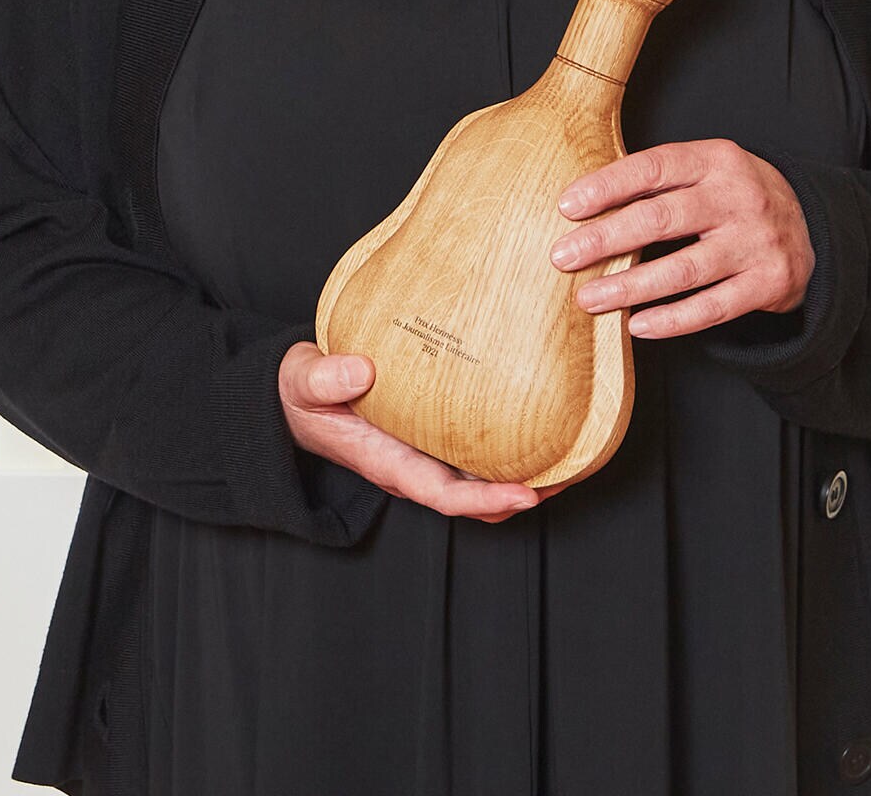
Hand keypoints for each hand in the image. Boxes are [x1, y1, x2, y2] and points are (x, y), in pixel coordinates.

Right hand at [278, 340, 569, 520]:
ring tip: (572, 451)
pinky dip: (511, 443)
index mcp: (389, 463)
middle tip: (572, 471)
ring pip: (484, 475)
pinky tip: (538, 420)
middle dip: (526, 492)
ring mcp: (426, 451)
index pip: (446, 495)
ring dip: (526, 471)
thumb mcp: (304, 380)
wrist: (298, 393)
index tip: (528, 493)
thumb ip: (324, 378)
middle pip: (479, 495)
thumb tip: (359, 370)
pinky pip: (478, 447)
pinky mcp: (433, 432)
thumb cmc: (302, 392)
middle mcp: (415, 465)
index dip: (488, 501)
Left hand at [548, 138, 814, 337]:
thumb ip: (658, 180)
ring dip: (629, 287)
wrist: (811, 227)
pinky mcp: (769, 283)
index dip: (608, 186)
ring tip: (588, 298)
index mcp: (717, 159)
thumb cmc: (733, 196)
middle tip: (563, 257)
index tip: (567, 207)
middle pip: (662, 218)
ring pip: (683, 270)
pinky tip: (636, 325)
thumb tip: (583, 202)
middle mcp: (740, 197)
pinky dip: (672, 320)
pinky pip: (712, 308)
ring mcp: (756, 242)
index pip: (654, 166)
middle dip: (606, 238)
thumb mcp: (706, 169)